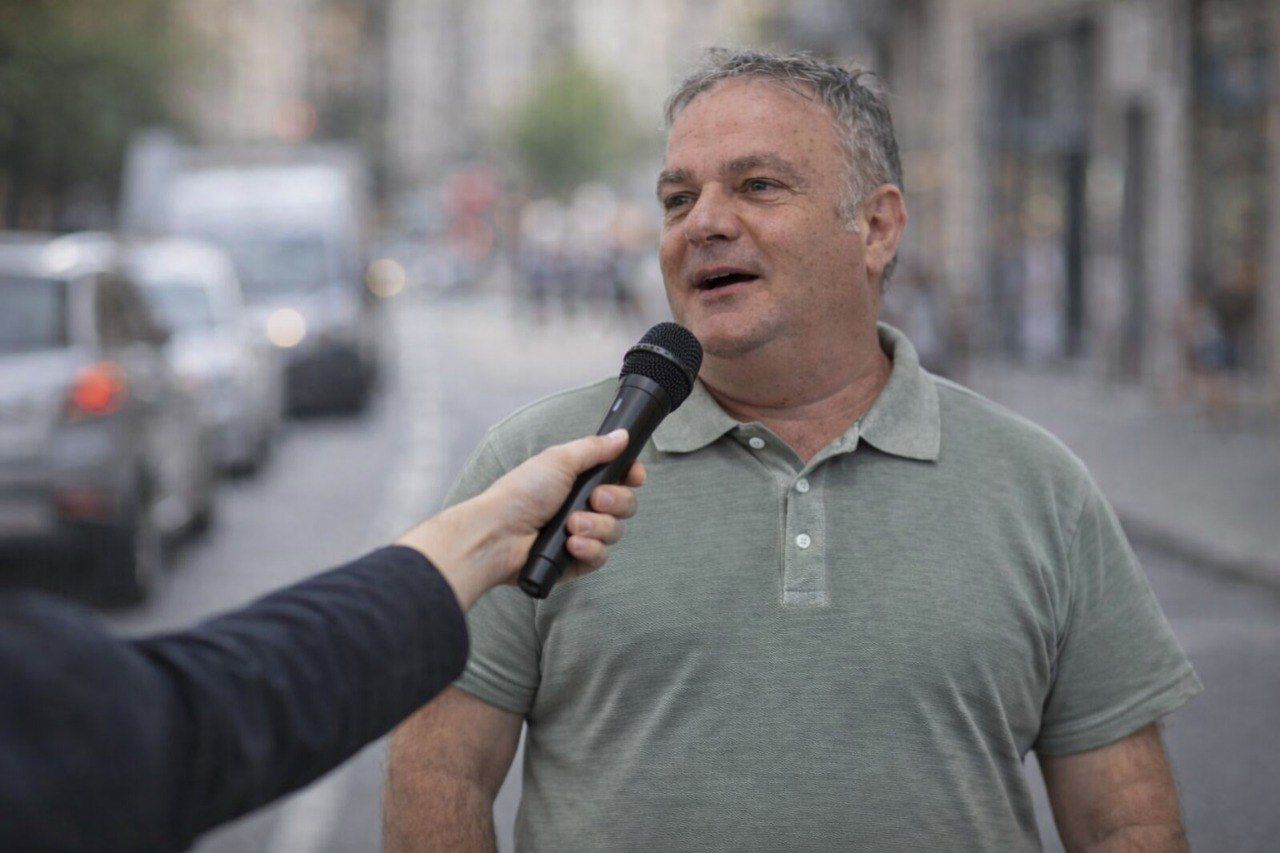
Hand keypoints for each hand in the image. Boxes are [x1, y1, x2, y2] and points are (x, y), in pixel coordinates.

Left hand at [397, 430, 645, 609]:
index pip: (619, 478)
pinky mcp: (576, 561)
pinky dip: (589, 549)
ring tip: (571, 525)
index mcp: (578, 480)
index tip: (634, 475)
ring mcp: (580, 534)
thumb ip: (594, 448)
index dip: (631, 476)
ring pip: (615, 532)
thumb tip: (622, 435)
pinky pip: (601, 557)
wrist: (498, 534)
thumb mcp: (558, 461)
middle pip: (625, 505)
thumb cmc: (521, 493)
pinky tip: (571, 544)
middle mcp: (582, 506)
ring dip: (597, 526)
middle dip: (615, 501)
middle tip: (595, 499)